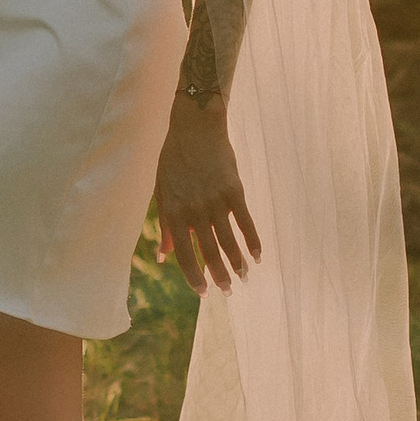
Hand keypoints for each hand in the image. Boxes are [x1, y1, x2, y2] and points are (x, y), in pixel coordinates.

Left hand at [156, 98, 258, 294]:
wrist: (195, 128)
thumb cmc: (174, 160)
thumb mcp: (162, 192)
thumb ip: (165, 227)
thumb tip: (163, 257)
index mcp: (173, 212)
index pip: (184, 254)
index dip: (193, 276)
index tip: (202, 292)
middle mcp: (193, 211)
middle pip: (208, 252)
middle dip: (219, 276)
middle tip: (228, 292)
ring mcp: (215, 201)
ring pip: (228, 241)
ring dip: (237, 263)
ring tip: (243, 277)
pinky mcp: (234, 191)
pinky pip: (245, 222)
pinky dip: (253, 241)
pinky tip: (257, 255)